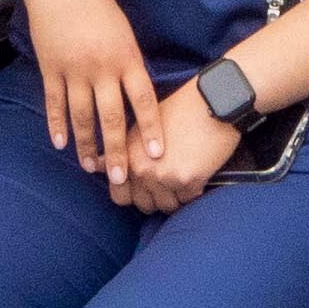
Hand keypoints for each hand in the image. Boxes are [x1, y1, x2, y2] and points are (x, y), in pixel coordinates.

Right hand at [21, 0, 151, 174]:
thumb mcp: (124, 32)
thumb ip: (130, 64)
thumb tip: (138, 96)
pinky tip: (60, 144)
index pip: (143, 100)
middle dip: (117, 151)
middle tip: (119, 178)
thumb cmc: (97, 4)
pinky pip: (55, 102)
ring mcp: (74, 69)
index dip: (151, 129)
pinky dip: (57, 125)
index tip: (156, 154)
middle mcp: (102, 67)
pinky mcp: (50, 67)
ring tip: (90, 166)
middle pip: (112, 117)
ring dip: (86, 144)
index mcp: (126, 57)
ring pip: (81, 116)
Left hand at [114, 84, 240, 213]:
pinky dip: (192, 192)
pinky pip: (187, 200)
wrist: (213, 101)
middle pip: (143, 205)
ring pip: (166, 206)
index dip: (132, 195)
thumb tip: (95, 165)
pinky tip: (196, 174)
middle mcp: (141, 169)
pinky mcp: (188, 181)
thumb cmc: (179, 110)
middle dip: (154, 199)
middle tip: (167, 183)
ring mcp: (164, 177)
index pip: (119, 195)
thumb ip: (120, 149)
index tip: (143, 188)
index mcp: (127, 155)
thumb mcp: (142, 125)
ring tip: (182, 178)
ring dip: (174, 197)